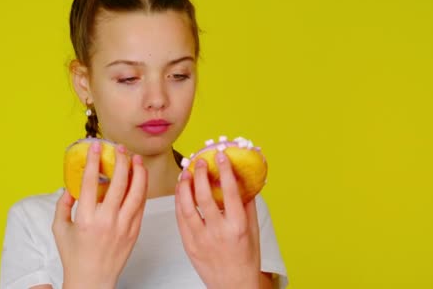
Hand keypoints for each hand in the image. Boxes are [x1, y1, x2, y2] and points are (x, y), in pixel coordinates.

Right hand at [52, 142, 147, 288]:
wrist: (93, 280)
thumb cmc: (74, 257)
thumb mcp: (60, 229)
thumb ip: (62, 205)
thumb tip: (70, 186)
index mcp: (86, 219)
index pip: (90, 183)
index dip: (93, 161)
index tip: (95, 147)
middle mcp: (106, 221)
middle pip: (118, 183)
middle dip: (120, 161)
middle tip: (120, 148)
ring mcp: (123, 227)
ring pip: (136, 193)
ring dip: (138, 172)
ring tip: (136, 158)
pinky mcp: (134, 232)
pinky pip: (141, 206)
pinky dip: (142, 190)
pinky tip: (141, 179)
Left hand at [175, 151, 260, 288]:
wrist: (233, 285)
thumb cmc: (245, 259)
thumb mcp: (253, 231)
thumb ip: (248, 205)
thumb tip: (244, 181)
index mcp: (237, 226)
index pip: (230, 192)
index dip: (225, 171)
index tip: (221, 156)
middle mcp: (219, 232)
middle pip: (205, 197)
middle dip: (200, 175)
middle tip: (199, 161)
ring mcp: (201, 239)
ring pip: (187, 207)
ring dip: (184, 186)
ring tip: (185, 173)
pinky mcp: (189, 245)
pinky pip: (180, 219)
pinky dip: (178, 202)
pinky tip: (180, 192)